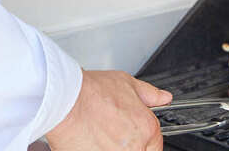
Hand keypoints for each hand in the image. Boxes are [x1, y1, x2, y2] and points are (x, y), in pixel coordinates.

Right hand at [45, 70, 172, 150]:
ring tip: (97, 135)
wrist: (64, 100)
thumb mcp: (126, 83)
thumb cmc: (91, 91)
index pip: (155, 146)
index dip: (144, 141)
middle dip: (125, 145)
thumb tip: (164, 97)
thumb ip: (148, 94)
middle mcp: (135, 147)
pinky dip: (97, 149)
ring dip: (110, 146)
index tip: (132, 137)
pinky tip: (89, 140)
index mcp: (146, 128)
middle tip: (110, 133)